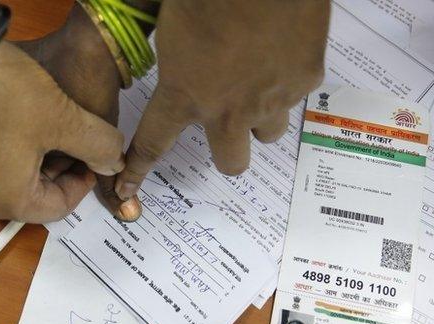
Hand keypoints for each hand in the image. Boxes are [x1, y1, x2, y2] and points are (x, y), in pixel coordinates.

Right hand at [15, 4, 141, 220]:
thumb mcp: (63, 119)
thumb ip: (98, 146)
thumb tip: (114, 162)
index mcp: (7, 200)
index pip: (58, 208)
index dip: (82, 183)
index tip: (92, 157)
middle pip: (33, 196)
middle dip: (60, 171)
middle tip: (76, 141)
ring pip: (11, 178)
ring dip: (38, 159)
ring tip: (53, 126)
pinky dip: (12, 150)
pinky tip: (23, 119)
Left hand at [114, 0, 329, 200]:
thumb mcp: (170, 25)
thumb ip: (175, 61)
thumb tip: (176, 63)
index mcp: (183, 93)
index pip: (153, 144)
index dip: (138, 170)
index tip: (127, 189)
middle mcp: (228, 110)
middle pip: (232, 163)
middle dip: (229, 149)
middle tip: (229, 121)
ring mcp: (271, 99)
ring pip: (269, 133)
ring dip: (261, 117)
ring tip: (259, 82)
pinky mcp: (305, 80)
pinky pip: (295, 93)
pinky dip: (287, 79)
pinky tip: (282, 50)